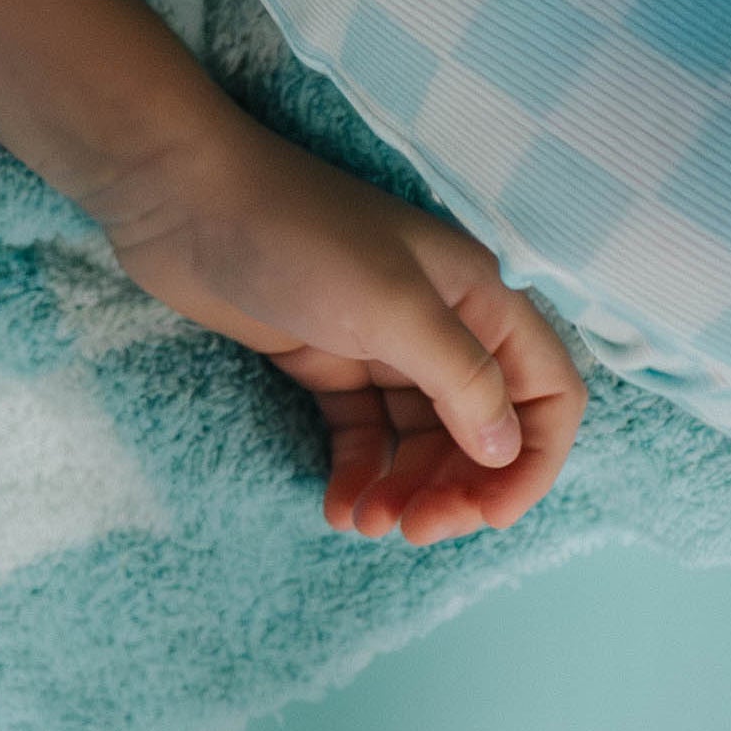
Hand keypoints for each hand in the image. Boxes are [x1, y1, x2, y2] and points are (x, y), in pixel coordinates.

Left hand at [91, 110, 585, 541]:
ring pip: (421, 441)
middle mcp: (442, 323)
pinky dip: (359, 475)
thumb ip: (461, 379)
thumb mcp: (394, 307)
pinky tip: (339, 509)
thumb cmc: (299, 238)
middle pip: (483, 430)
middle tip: (416, 531)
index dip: (532, 462)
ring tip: (366, 524)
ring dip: (406, 491)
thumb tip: (506, 450)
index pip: (546, 392)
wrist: (183, 200)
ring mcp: (382, 344)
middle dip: (460, 489)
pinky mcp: (327, 361)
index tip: (487, 515)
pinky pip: (364, 434)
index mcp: (478, 298)